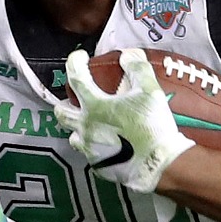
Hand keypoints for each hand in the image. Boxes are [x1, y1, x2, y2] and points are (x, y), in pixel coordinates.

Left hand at [54, 48, 194, 192]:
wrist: (158, 165)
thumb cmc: (152, 126)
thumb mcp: (150, 91)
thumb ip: (137, 68)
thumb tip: (127, 56)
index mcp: (95, 106)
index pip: (75, 78)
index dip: (75, 62)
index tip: (80, 57)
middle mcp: (86, 127)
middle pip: (61, 112)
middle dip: (65, 102)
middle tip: (77, 98)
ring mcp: (89, 148)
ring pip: (73, 135)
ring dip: (80, 127)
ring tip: (93, 123)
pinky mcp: (97, 165)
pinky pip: (89, 153)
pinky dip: (95, 145)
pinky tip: (109, 142)